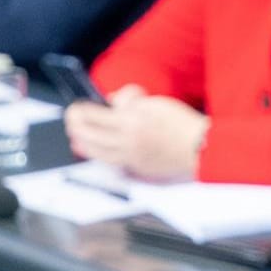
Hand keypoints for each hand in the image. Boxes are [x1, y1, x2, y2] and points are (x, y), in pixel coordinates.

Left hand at [63, 85, 209, 180]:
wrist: (200, 149)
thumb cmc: (182, 124)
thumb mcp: (155, 103)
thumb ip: (131, 102)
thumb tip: (113, 103)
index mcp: (132, 120)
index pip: (95, 114)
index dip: (80, 110)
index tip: (75, 106)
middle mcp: (128, 140)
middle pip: (90, 134)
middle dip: (76, 126)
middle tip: (70, 120)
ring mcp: (131, 157)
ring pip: (97, 151)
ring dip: (82, 143)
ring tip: (75, 137)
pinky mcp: (137, 168)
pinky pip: (111, 161)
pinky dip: (98, 155)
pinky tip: (92, 151)